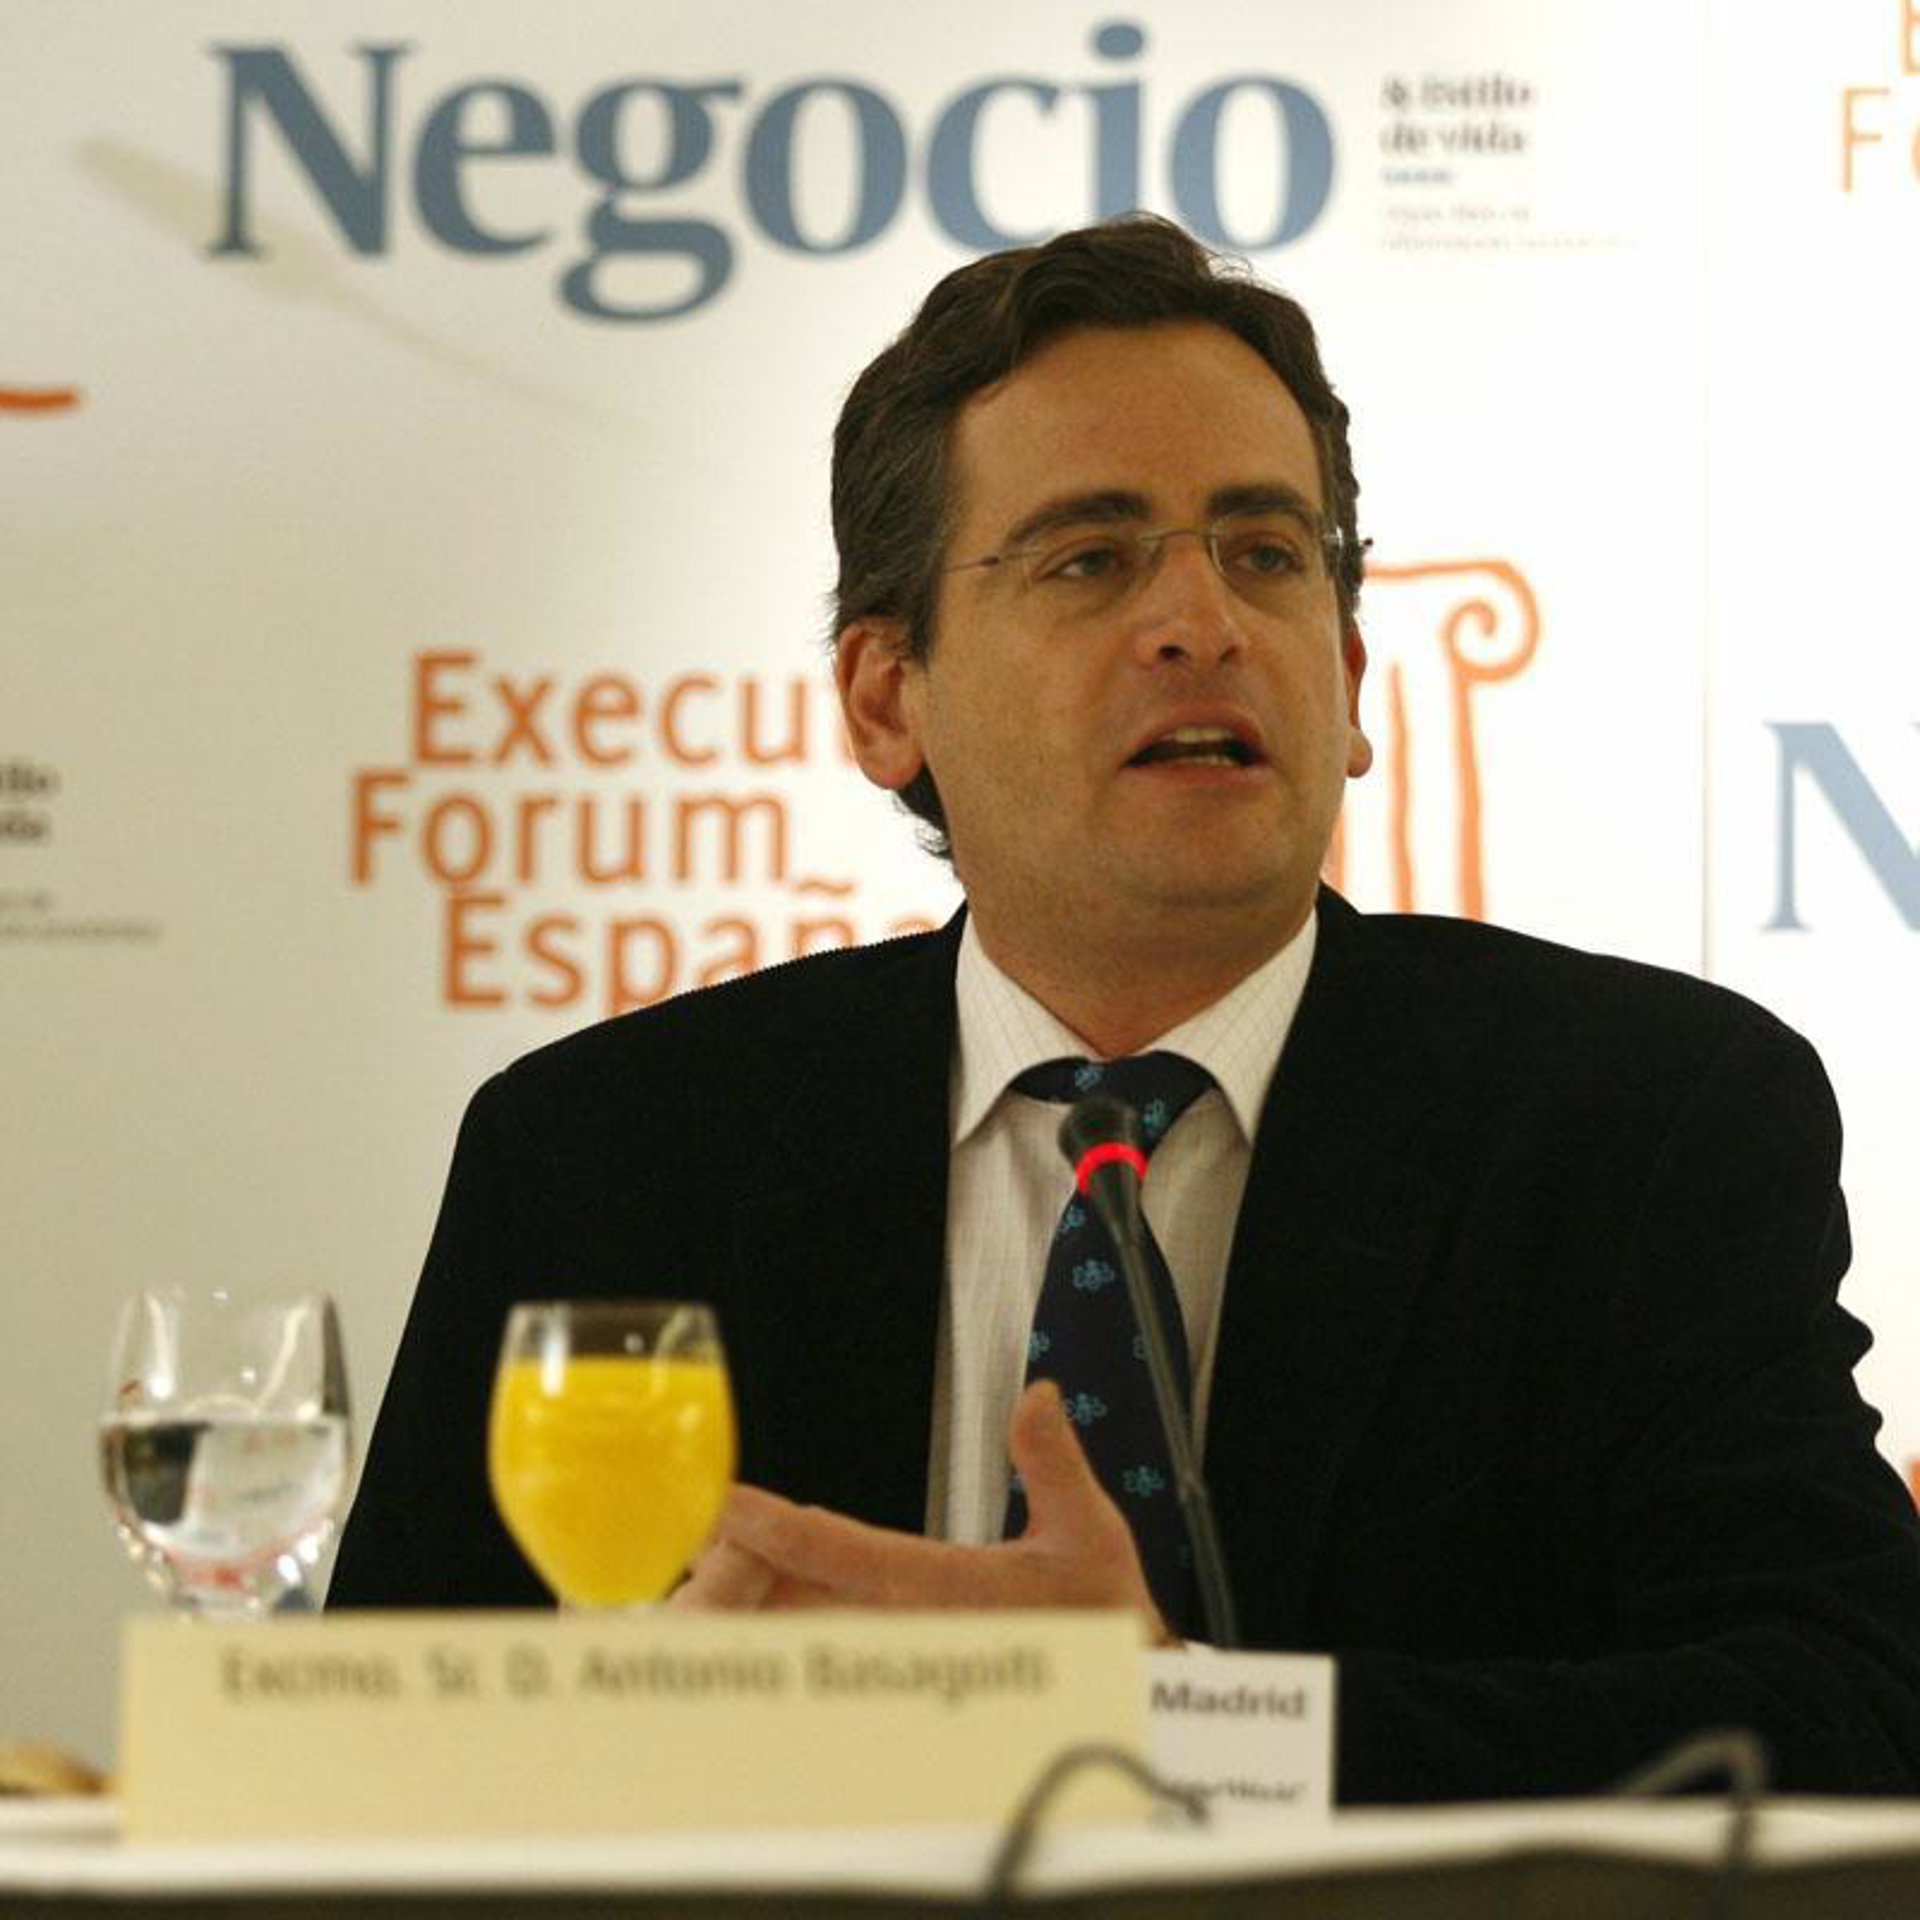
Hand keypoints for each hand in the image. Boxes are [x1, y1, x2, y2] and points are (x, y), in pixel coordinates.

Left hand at [671, 1380, 1173, 1642]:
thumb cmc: (1106, 1624)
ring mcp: (896, 1661)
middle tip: (684, 1537)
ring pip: (799, 1634)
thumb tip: (1036, 1395)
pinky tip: (748, 1620)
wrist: (1125, 1704)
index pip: (837, 1549)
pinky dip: (780, 1637)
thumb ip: (1053, 1464)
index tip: (724, 1502)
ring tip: (697, 1570)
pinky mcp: (900, 1678)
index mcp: (940, 1590)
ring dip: (747, 1609)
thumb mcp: (1090, 1535)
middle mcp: (906, 1631)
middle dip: (734, 1574)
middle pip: (793, 1602)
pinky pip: (824, 1659)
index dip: (774, 1525)